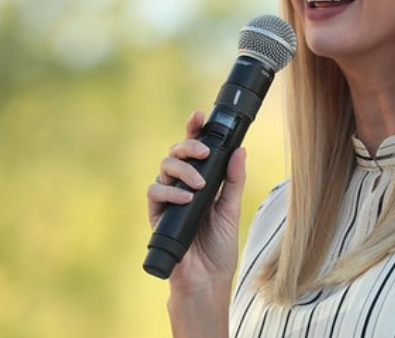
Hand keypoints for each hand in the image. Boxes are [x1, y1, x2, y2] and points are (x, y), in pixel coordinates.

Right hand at [147, 110, 247, 295]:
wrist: (207, 278)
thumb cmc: (219, 246)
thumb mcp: (232, 209)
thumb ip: (234, 180)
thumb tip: (240, 150)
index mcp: (200, 181)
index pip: (194, 150)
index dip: (194, 130)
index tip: (199, 115)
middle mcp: (182, 186)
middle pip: (176, 153)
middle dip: (189, 145)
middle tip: (204, 153)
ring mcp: (168, 198)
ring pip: (164, 167)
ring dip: (182, 169)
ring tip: (199, 185)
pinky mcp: (157, 214)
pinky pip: (154, 191)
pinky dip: (170, 191)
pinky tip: (186, 198)